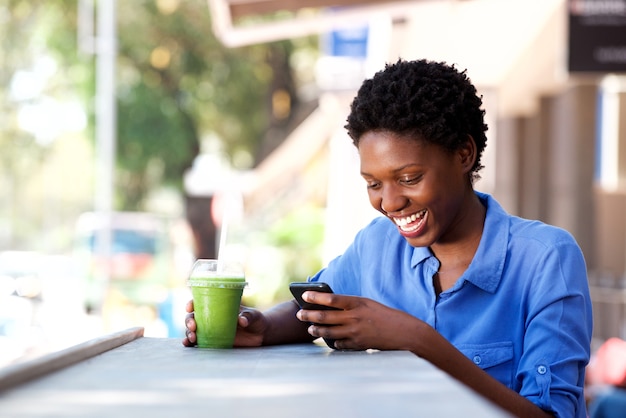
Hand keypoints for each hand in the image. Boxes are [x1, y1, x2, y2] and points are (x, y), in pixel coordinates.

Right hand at [182, 300, 267, 347]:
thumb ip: (249, 316)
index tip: (191, 307)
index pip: (201, 302)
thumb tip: (242, 320)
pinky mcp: (212, 342)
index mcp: (219, 306)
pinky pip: (198, 343)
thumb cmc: (256, 320)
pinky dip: (190, 344)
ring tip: (192, 338)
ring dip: (188, 333)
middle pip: (193, 317)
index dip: (192, 303)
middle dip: (189, 320)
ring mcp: (210, 330)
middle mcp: (211, 317)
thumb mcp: (254, 316)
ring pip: (193, 330)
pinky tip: (188, 345)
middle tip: (194, 326)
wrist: (260, 336)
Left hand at [295, 291, 419, 350]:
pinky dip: (333, 341)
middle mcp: (354, 317)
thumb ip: (350, 305)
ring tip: (310, 329)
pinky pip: (339, 343)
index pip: (331, 298)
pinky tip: (329, 340)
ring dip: (316, 330)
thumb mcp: (367, 304)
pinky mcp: (358, 344)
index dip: (315, 297)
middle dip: (309, 315)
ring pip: (328, 332)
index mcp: (357, 303)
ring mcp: (355, 332)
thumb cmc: (385, 315)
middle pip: (325, 316)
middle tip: (299, 314)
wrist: (404, 332)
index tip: (304, 295)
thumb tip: (329, 307)